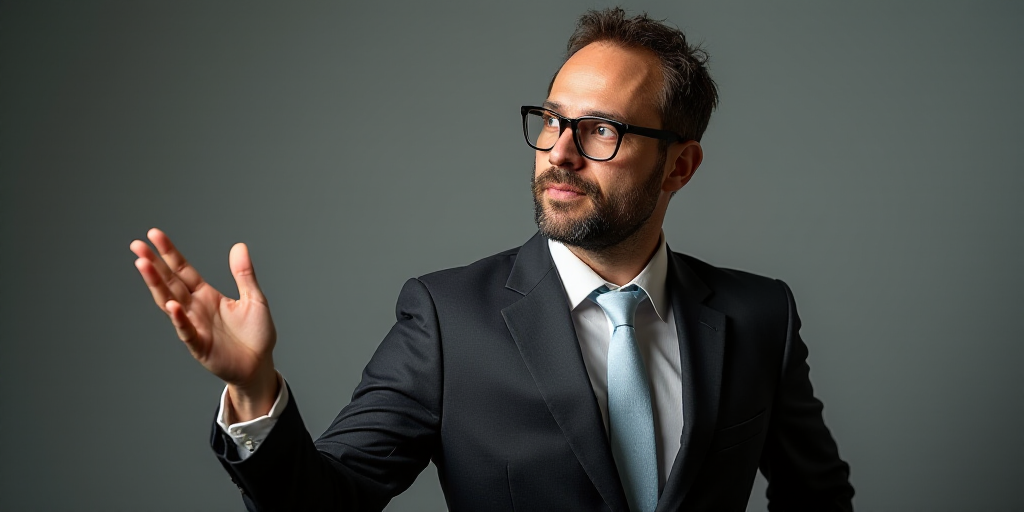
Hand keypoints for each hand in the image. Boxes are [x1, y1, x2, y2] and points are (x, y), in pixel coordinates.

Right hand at [131, 228, 278, 420]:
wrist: (259, 366)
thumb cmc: (256, 334)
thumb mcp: (254, 299)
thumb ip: (244, 274)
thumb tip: (239, 245)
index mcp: (206, 295)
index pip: (182, 270)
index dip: (169, 253)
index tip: (154, 234)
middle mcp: (195, 308)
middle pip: (170, 283)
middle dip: (154, 264)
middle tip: (137, 245)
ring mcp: (194, 326)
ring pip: (170, 302)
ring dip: (157, 285)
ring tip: (143, 265)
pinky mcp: (199, 345)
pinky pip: (186, 330)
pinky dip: (179, 319)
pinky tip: (172, 305)